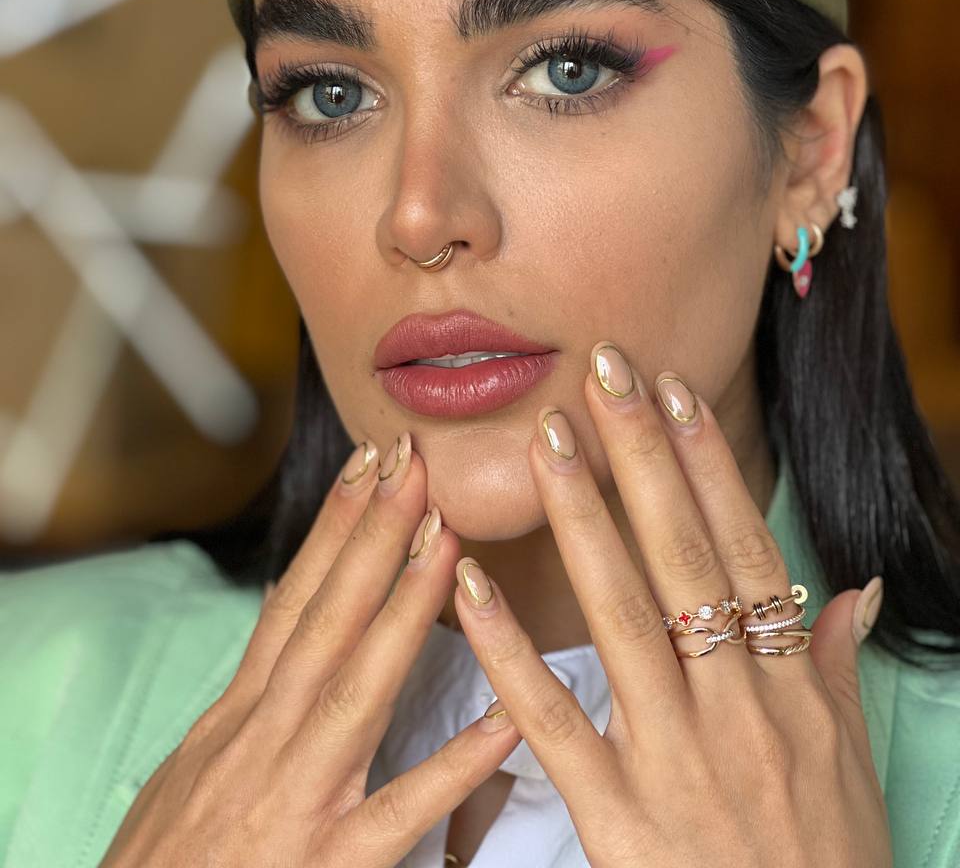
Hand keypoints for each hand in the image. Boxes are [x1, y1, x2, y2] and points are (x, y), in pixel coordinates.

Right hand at [99, 436, 521, 866]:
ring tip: (447, 543)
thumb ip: (244, 693)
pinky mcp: (327, 867)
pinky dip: (452, 767)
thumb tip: (280, 606)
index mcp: (237, 719)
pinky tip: (504, 723)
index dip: (332, 529)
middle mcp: (265, 742)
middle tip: (415, 463)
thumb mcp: (189, 768)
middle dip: (371, 537)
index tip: (368, 463)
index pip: (293, 602)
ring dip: (404, 612)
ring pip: (358, 689)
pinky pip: (401, 812)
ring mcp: (297, 800)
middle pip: (327, 621)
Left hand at [451, 342, 893, 866]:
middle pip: (682, 556)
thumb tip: (853, 586)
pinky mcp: (617, 814)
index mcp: (790, 687)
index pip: (741, 547)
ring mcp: (675, 756)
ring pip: (620, 614)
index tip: (671, 390)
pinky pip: (554, 719)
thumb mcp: (850, 761)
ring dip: (580, 519)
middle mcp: (735, 706)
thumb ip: (838, 666)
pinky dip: (508, 649)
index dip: (706, 464)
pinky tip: (469, 584)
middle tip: (601, 371)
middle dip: (640, 457)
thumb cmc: (826, 865)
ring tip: (545, 441)